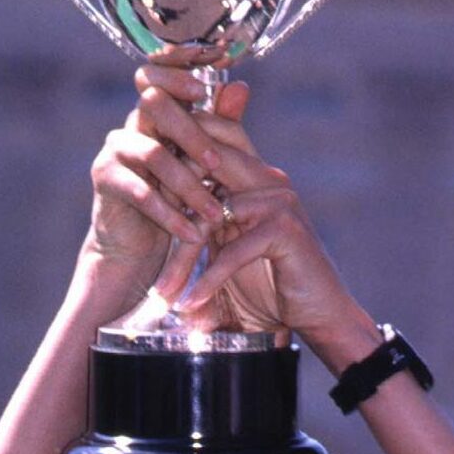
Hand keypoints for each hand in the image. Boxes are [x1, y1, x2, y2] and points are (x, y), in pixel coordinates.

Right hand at [77, 52, 230, 316]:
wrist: (139, 244)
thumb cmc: (177, 200)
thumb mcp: (203, 163)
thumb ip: (219, 125)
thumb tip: (242, 86)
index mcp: (158, 111)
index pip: (160, 72)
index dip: (178, 64)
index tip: (209, 75)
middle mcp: (134, 121)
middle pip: (156, 104)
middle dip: (191, 134)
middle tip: (216, 165)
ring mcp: (116, 147)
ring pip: (155, 154)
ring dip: (189, 187)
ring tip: (215, 214)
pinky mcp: (104, 177)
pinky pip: (141, 192)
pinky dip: (170, 215)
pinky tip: (192, 233)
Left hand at [131, 62, 374, 357]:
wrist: (318, 317)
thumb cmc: (270, 286)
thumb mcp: (227, 248)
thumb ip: (200, 222)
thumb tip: (157, 204)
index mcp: (255, 177)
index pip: (210, 136)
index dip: (173, 147)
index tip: (137, 175)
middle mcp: (268, 179)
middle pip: (204, 158)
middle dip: (166, 185)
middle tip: (135, 214)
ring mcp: (279, 201)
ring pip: (210, 214)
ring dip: (183, 260)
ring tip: (163, 292)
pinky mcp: (286, 230)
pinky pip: (232, 250)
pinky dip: (209, 281)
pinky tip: (191, 305)